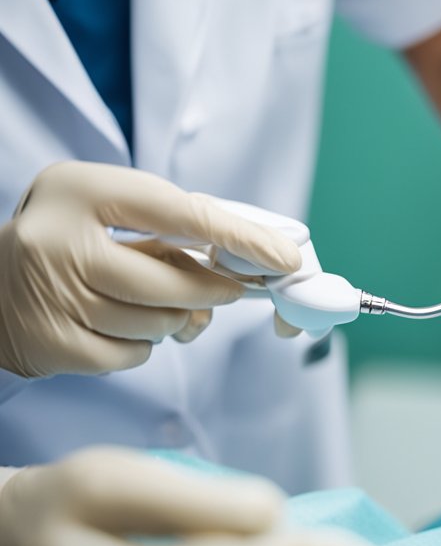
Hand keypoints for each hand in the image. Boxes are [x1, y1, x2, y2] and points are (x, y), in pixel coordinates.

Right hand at [0, 162, 302, 377]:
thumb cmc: (72, 241)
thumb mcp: (109, 209)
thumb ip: (174, 223)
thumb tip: (259, 256)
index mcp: (79, 189)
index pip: (179, 212)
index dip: (239, 237)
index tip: (285, 258)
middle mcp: (57, 239)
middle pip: (174, 282)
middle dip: (214, 291)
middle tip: (234, 292)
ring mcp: (50, 295)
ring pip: (158, 323)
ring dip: (172, 319)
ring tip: (149, 303)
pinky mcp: (50, 344)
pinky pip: (132, 355)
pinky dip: (140, 346)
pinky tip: (116, 326)